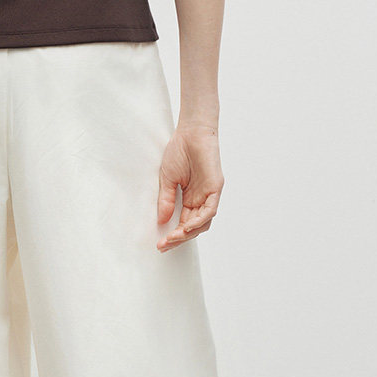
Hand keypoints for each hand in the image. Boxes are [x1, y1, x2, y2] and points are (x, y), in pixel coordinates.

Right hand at [156, 123, 222, 251]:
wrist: (191, 132)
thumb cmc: (180, 151)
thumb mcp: (167, 179)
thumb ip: (166, 200)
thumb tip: (161, 221)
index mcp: (190, 198)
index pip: (184, 223)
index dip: (173, 234)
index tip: (160, 243)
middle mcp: (201, 199)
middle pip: (194, 227)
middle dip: (179, 238)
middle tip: (164, 245)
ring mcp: (210, 194)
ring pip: (203, 222)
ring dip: (188, 233)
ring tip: (173, 238)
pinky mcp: (216, 188)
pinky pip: (210, 210)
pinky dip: (199, 220)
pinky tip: (187, 226)